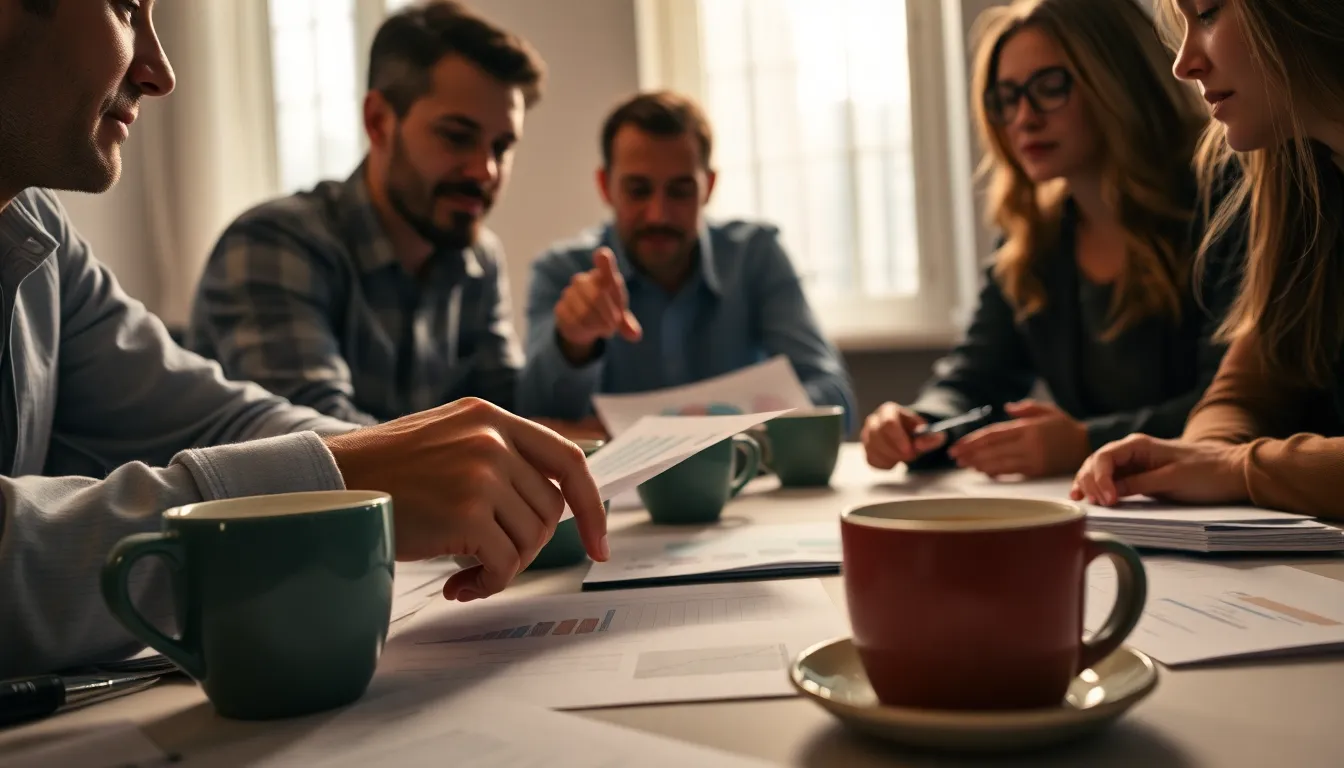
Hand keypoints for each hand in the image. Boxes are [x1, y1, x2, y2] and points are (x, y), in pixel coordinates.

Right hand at [323, 398, 608, 602]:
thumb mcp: (447, 440)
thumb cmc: (383, 474)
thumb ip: (498, 456)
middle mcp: (492, 439)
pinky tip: (457, 586)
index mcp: (491, 418)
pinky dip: (488, 584)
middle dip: (528, 546)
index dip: (592, 505)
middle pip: (550, 510)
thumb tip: (556, 501)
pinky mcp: (466, 512)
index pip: (568, 459)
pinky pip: (505, 564)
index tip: (600, 542)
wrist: (329, 484)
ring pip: (531, 540)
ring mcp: (482, 473)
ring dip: (504, 567)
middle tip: (492, 562)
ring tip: (467, 572)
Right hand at [554, 247, 642, 363]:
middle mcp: (584, 280)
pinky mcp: (560, 308)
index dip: (603, 260)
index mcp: (603, 277)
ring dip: (598, 324)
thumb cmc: (606, 312)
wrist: (582, 323)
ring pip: (585, 312)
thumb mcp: (619, 317)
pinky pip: (574, 322)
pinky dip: (586, 330)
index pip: (603, 262)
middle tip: (614, 325)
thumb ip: (628, 324)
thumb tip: (635, 335)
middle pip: (597, 296)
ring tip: (605, 329)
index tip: (602, 255)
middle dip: (608, 314)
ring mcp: (569, 292)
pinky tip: (590, 329)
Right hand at [860, 402, 945, 468]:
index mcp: (888, 410)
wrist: (905, 436)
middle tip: (911, 456)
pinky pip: (872, 460)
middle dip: (895, 451)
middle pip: (877, 437)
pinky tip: (895, 461)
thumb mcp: (925, 432)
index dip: (898, 438)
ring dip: (892, 458)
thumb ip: (930, 436)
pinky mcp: (866, 449)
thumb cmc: (915, 432)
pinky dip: (886, 464)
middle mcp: (873, 420)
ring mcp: (867, 435)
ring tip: (905, 457)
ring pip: (873, 450)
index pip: (888, 423)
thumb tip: (937, 438)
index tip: (910, 450)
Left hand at [947, 400, 1088, 478]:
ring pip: (999, 463)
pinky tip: (982, 470)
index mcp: (1028, 428)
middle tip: (954, 457)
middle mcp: (1029, 444)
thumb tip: (1006, 407)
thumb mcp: (1047, 410)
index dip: (973, 440)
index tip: (958, 445)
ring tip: (963, 464)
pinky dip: (995, 472)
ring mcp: (1033, 460)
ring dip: (979, 464)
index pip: (994, 434)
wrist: (1086, 445)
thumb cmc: (1063, 426)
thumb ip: (1026, 408)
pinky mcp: (1036, 471)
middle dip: (971, 454)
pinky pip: (1011, 472)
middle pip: (993, 450)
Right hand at [1071, 434, 1251, 505]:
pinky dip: (1099, 487)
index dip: (1099, 479)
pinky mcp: (1139, 474)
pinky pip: (1112, 479)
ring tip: (1084, 502)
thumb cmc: (1205, 473)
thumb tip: (1109, 493)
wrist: (1231, 471)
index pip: (1104, 458)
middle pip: (1096, 462)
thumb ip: (1138, 484)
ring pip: (1100, 470)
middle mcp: (1131, 450)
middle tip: (1097, 505)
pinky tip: (1090, 497)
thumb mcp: (1171, 480)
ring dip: (1089, 484)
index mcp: (1138, 445)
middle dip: (1090, 482)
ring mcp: (1134, 462)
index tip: (1109, 501)